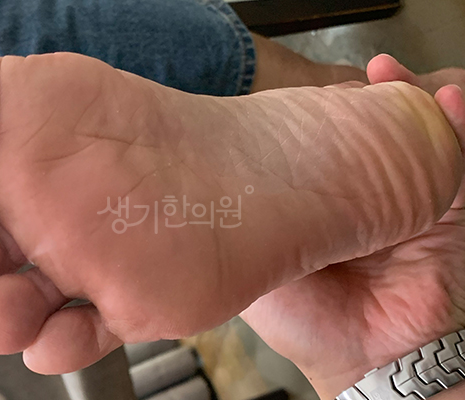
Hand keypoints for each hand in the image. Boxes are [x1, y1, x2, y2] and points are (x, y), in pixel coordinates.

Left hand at [242, 55, 464, 398]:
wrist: (367, 362)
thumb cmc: (309, 323)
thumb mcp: (259, 268)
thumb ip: (244, 227)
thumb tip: (206, 188)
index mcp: (324, 204)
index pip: (328, 146)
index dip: (323, 115)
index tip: (311, 94)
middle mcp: (367, 198)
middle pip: (371, 135)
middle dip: (367, 102)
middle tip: (356, 81)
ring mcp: (410, 201)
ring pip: (416, 135)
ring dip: (409, 100)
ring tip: (390, 77)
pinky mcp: (452, 211)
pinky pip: (461, 158)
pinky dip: (459, 124)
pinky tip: (447, 100)